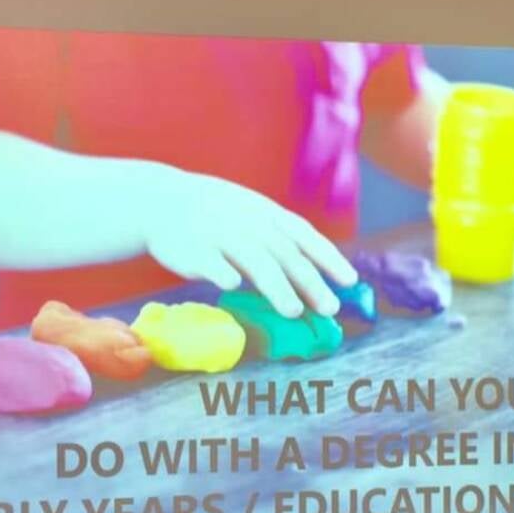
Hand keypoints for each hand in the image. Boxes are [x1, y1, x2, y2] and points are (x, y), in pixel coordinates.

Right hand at [141, 168, 357, 317]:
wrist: (162, 201)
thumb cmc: (216, 215)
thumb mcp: (252, 215)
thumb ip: (280, 241)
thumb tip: (316, 277)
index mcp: (267, 214)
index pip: (305, 235)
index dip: (329, 258)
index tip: (351, 281)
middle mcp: (249, 221)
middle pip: (286, 254)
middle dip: (310, 281)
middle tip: (329, 308)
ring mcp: (221, 233)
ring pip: (253, 259)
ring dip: (276, 285)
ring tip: (293, 311)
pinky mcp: (192, 247)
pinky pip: (210, 260)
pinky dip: (222, 271)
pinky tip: (234, 286)